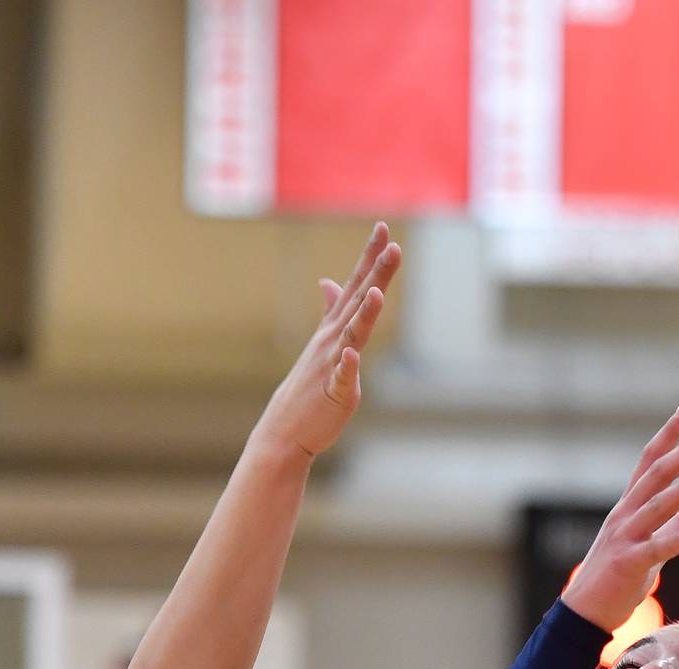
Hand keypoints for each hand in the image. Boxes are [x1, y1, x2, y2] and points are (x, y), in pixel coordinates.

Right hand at [254, 223, 401, 460]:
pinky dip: (347, 365)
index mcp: (334, 329)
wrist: (285, 429)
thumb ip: (330, 312)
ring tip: (377, 292)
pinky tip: (352, 353)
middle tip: (393, 246)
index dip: (369, 258)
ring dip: (364, 314)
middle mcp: (332, 341)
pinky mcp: (334, 393)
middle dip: (375, 274)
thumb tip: (329, 281)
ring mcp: (332, 365)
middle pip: (358, 302)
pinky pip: (342, 377)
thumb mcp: (322, 344)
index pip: (353, 286)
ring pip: (351, 335)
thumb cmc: (308, 388)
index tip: (383, 228)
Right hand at [561, 404, 678, 632]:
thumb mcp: (649, 548)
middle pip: (656, 476)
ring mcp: (625, 539)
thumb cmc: (617, 579)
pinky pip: (653, 550)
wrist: (584, 612)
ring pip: (655, 508)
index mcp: (629, 508)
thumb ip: (672, 526)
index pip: (649, 462)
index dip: (669, 435)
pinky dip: (671, 539)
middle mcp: (625, 516)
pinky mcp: (628, 565)